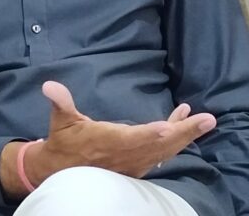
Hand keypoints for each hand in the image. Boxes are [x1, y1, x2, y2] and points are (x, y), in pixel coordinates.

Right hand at [24, 81, 215, 185]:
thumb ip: (60, 102)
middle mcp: (125, 155)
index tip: (169, 128)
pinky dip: (176, 138)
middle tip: (207, 120)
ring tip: (202, 119)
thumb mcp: (59, 120)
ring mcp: (134, 162)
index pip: (132, 138)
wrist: (61, 172)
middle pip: (159, 145)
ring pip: (165, 150)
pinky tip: (182, 121)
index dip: (151, 134)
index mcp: (107, 142)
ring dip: (185, 134)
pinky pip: (162, 153)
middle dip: (185, 132)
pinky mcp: (137, 165)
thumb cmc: (63, 142)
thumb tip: (49, 85)